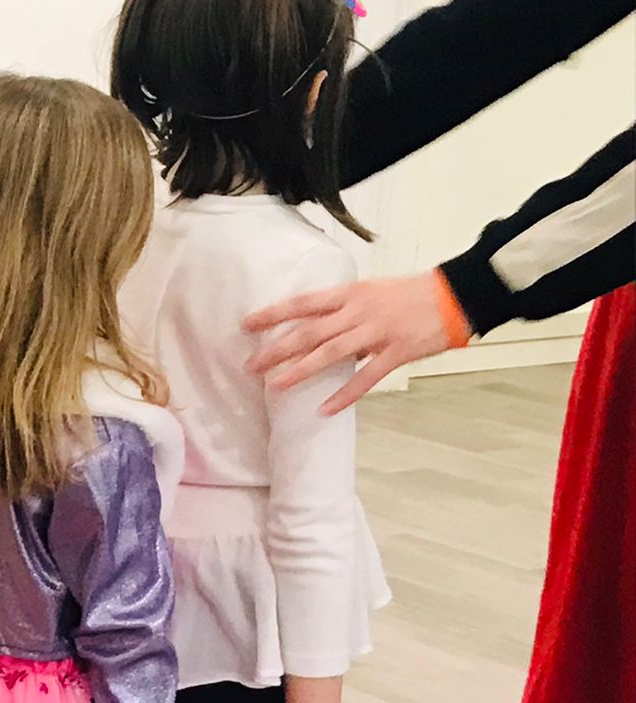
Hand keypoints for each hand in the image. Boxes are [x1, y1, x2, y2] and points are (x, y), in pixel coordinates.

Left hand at [243, 270, 461, 412]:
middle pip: (309, 331)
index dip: (274, 313)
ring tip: (275, 385)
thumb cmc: (411, 294)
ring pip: (331, 353)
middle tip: (250, 365)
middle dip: (277, 348)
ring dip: (301, 370)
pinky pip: (366, 377)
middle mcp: (359, 312)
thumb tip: (318, 334)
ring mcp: (377, 332)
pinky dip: (345, 395)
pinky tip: (325, 409)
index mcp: (350, 294)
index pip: (303, 302)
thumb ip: (344, 313)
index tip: (247, 324)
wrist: (455, 295)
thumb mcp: (372, 293)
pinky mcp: (397, 352)